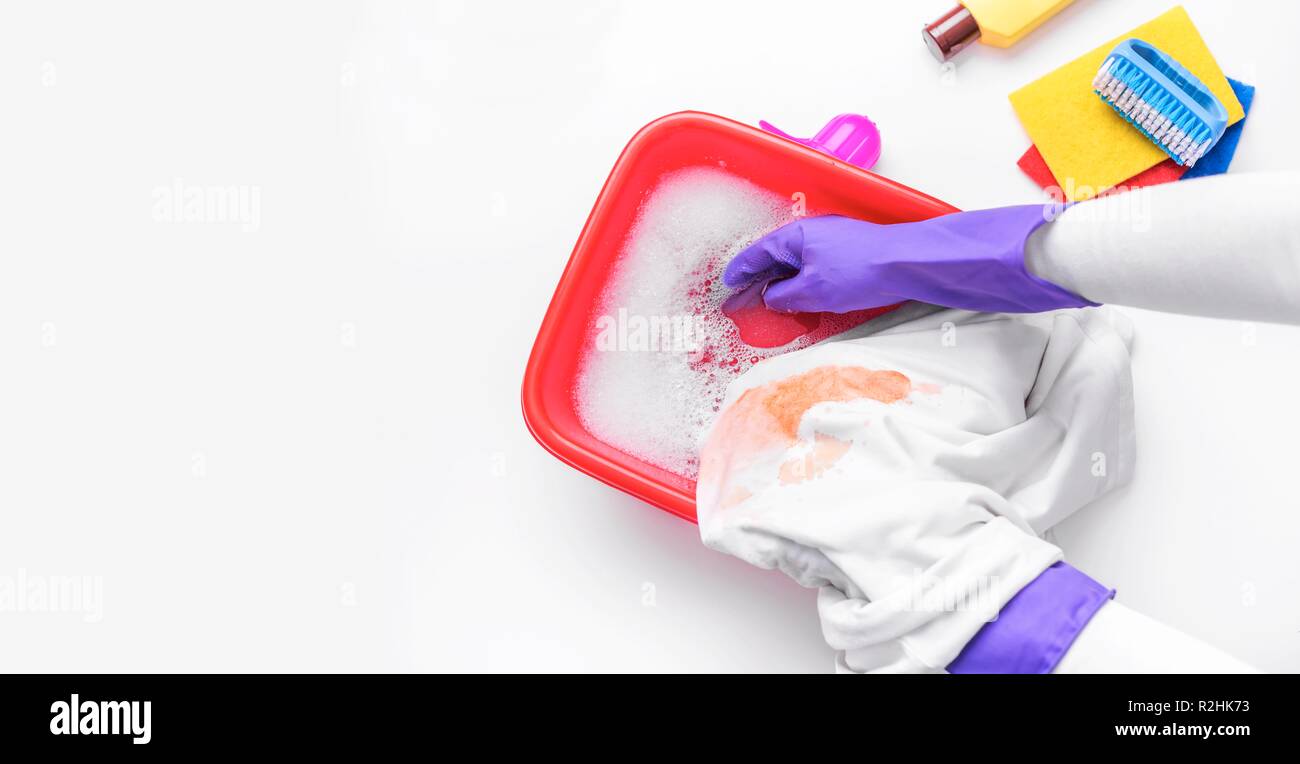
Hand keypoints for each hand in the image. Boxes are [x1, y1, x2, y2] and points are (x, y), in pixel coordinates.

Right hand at [723, 210, 1094, 314]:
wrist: (911, 264)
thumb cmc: (861, 271)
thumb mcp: (812, 290)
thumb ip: (784, 295)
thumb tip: (769, 298)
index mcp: (795, 235)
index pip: (755, 254)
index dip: (738, 275)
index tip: (726, 289)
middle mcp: (812, 233)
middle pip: (775, 258)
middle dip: (758, 280)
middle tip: (744, 302)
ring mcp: (833, 241)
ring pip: (796, 265)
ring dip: (782, 284)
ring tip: (772, 307)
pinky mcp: (851, 253)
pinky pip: (815, 269)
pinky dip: (803, 284)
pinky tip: (805, 301)